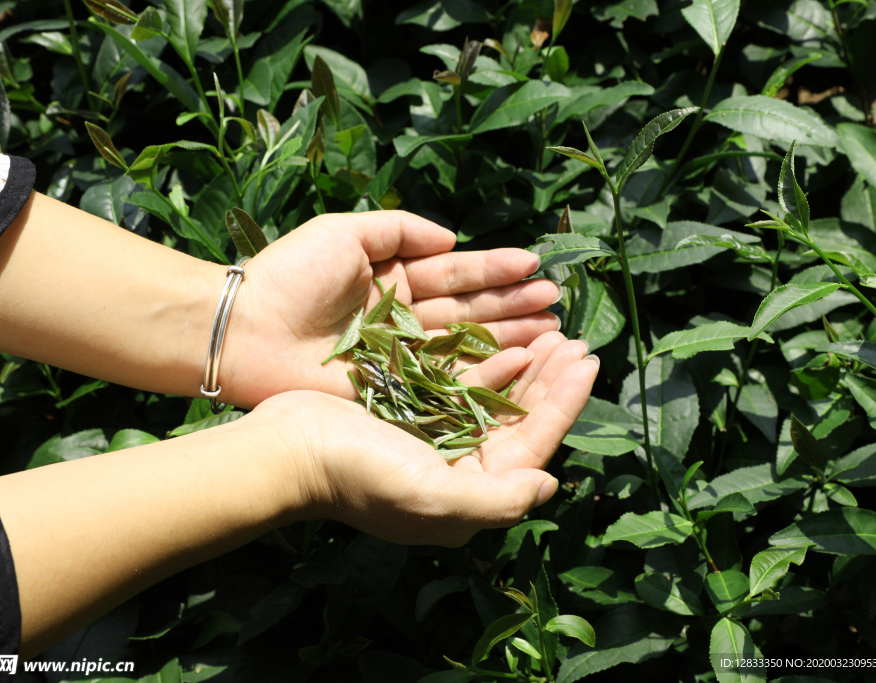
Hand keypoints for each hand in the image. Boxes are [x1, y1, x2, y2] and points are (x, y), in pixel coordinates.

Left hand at [222, 211, 560, 407]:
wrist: (244, 330)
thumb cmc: (289, 275)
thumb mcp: (344, 232)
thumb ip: (399, 230)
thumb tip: (452, 238)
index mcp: (393, 278)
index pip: (455, 273)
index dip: (494, 270)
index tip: (534, 266)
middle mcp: (403, 318)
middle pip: (468, 310)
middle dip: (512, 305)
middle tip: (555, 303)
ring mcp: (400, 355)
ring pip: (464, 345)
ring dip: (507, 338)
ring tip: (550, 331)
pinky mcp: (392, 388)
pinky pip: (443, 380)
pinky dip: (480, 373)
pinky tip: (516, 364)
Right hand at [254, 331, 596, 545]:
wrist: (287, 450)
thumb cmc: (360, 475)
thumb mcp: (434, 496)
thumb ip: (498, 499)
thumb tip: (549, 484)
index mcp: (470, 494)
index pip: (533, 445)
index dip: (564, 403)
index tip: (588, 360)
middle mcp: (458, 470)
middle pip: (519, 420)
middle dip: (550, 380)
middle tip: (572, 338)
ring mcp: (436, 440)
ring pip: (496, 399)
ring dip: (525, 367)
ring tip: (549, 332)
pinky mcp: (412, 413)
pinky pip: (463, 386)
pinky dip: (487, 363)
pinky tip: (505, 342)